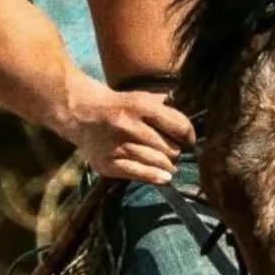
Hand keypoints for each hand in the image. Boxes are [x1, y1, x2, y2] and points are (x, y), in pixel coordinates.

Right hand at [66, 82, 195, 184]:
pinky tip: (164, 176)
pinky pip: (139, 174)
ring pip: (157, 163)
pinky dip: (155, 177)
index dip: (189, 135)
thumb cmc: (119, 106)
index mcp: (139, 106)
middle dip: (177, 151)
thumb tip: (193, 123)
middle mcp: (127, 125)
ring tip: (169, 163)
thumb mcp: (142, 97)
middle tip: (176, 152)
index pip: (178, 125)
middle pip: (169, 148)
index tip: (190, 139)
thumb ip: (166, 107)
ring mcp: (116, 146)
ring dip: (168, 165)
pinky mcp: (107, 163)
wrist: (81, 113)